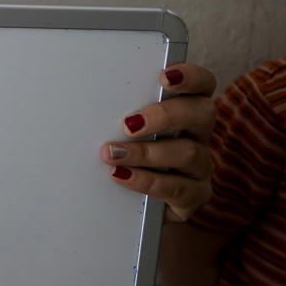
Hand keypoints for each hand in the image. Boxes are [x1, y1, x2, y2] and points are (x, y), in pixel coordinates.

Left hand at [100, 63, 216, 221]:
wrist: (131, 208)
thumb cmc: (125, 160)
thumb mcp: (120, 135)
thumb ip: (117, 118)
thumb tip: (82, 100)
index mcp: (185, 112)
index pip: (203, 85)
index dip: (191, 77)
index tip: (164, 76)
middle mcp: (198, 136)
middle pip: (202, 114)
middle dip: (165, 115)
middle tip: (127, 124)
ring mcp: (199, 168)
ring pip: (188, 153)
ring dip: (146, 152)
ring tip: (112, 154)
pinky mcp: (193, 197)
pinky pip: (177, 188)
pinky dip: (146, 180)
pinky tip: (120, 176)